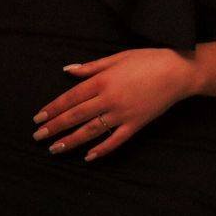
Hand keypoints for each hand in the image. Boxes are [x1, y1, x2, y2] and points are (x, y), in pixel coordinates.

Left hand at [31, 47, 199, 160]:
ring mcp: (122, 114)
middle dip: (55, 127)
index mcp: (102, 81)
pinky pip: (115, 140)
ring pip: (91, 131)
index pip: (71, 98)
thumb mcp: (116, 58)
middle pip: (76, 116)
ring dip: (71, 140)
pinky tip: (88, 157)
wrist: (177, 72)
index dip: (53, 108)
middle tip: (38, 137)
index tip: (38, 118)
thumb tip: (68, 70)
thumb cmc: (146, 60)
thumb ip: (90, 67)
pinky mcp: (136, 125)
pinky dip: (102, 150)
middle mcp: (108, 99)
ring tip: (54, 149)